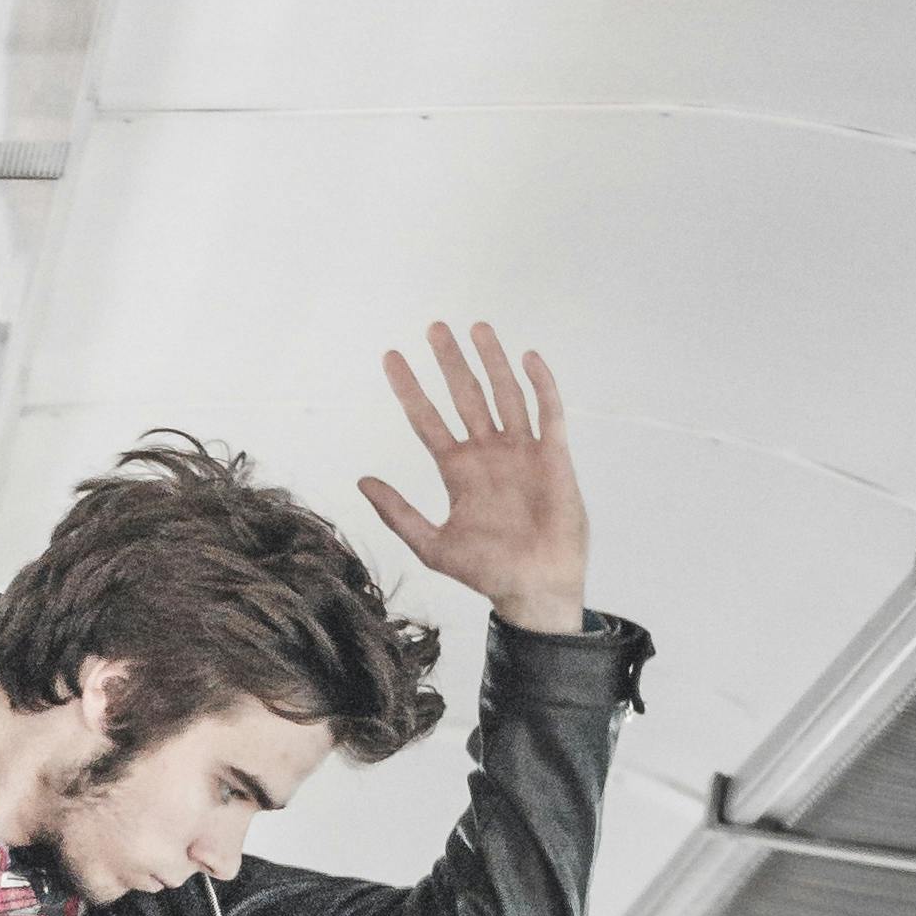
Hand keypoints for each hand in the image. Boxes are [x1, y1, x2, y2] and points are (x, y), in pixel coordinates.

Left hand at [358, 321, 588, 635]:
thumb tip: (362, 481)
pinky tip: (528, 357)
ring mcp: (521, 450)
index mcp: (458, 470)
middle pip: (465, 395)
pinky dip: (541, 384)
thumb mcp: (432, 545)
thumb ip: (397, 513)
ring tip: (476, 327)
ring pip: (504, 393)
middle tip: (435, 327)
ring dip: (492, 360)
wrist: (534, 588)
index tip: (390, 357)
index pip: (427, 418)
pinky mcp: (553, 456)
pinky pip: (548, 411)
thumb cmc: (487, 571)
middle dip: (450, 362)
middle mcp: (488, 453)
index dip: (409, 388)